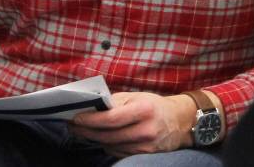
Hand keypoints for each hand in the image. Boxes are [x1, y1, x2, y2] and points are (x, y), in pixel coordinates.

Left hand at [68, 92, 195, 156]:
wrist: (181, 122)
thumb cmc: (154, 105)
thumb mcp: (136, 97)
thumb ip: (114, 102)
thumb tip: (91, 108)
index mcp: (143, 110)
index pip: (110, 119)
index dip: (90, 120)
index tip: (75, 118)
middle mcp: (145, 130)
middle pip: (107, 135)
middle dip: (86, 131)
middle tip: (72, 126)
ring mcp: (145, 146)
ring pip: (110, 145)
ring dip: (94, 138)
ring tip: (83, 131)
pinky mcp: (145, 156)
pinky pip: (119, 152)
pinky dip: (107, 145)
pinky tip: (101, 138)